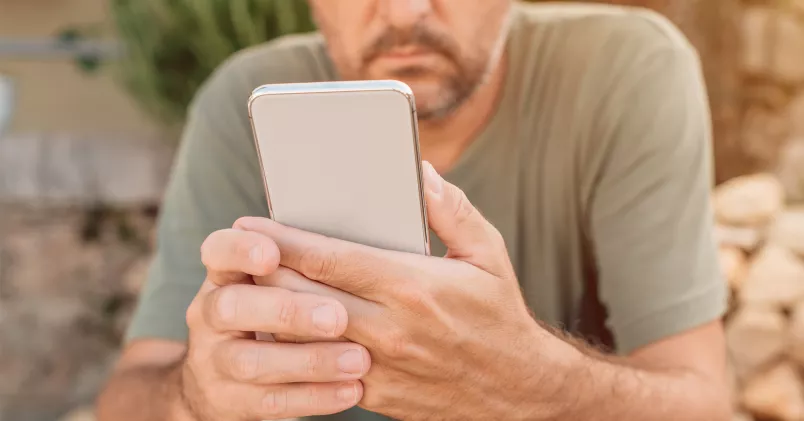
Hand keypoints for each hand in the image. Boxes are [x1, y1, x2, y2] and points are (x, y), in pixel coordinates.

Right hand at [178, 227, 371, 420]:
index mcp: (223, 275)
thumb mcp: (267, 282)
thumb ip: (294, 263)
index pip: (218, 251)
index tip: (272, 253)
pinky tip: (350, 389)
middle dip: (287, 310)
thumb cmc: (265, 312)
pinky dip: (314, 396)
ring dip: (310, 360)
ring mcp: (213, 361)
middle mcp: (209, 314)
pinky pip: (271, 402)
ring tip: (358, 359)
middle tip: (338, 316)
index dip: (240, 250)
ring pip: (253, 361)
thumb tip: (353, 240)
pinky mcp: (228, 401)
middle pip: (233, 307)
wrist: (219, 379)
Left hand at [236, 162, 568, 419]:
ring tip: (256, 285)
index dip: (281, 240)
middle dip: (264, 272)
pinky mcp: (373, 393)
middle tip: (242, 252)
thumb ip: (449, 208)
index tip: (250, 224)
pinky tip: (287, 326)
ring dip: (273, 310)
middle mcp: (389, 328)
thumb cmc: (499, 314)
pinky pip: (319, 367)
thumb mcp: (487, 253)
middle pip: (301, 297)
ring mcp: (377, 367)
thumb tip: (417, 171)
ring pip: (302, 336)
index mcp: (412, 285)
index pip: (328, 258)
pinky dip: (297, 345)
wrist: (515, 392)